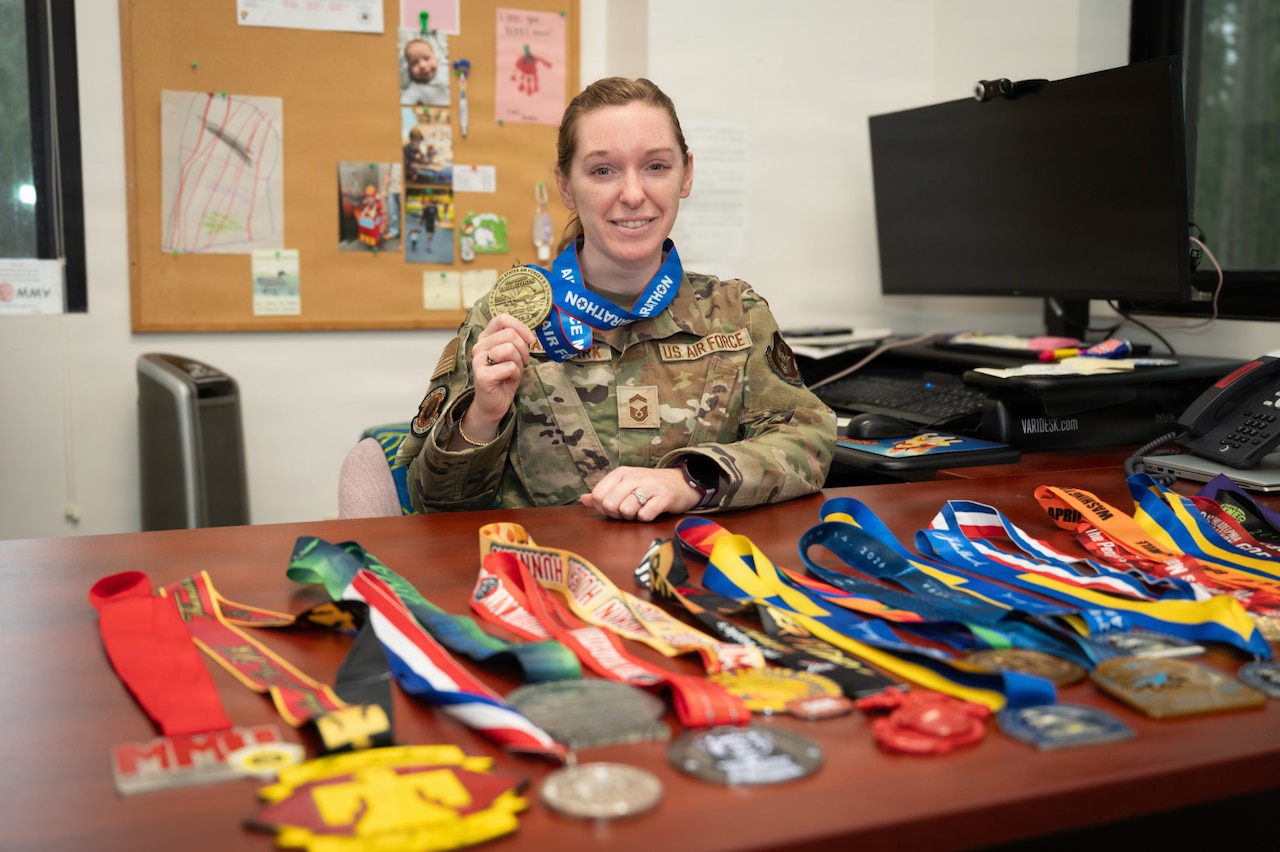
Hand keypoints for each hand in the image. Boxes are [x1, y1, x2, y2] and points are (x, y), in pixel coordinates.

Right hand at [464, 314, 536, 438]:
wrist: (493, 404)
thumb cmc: (505, 378)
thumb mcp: (513, 355)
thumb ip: (516, 341)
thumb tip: (529, 336)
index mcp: (486, 338)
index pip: (502, 319)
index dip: (520, 327)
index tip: (530, 340)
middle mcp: (479, 346)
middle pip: (510, 334)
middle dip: (523, 349)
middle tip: (523, 362)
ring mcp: (478, 360)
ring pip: (510, 349)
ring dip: (519, 362)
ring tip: (514, 371)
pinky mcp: (482, 375)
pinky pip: (509, 366)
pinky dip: (516, 374)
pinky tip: (509, 380)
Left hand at [580, 465, 698, 521]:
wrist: (681, 482)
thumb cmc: (649, 486)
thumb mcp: (625, 484)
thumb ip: (604, 492)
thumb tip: (583, 499)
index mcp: (621, 473)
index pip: (598, 495)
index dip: (603, 507)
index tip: (614, 507)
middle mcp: (634, 477)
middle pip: (610, 504)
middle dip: (616, 514)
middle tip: (628, 511)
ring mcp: (650, 486)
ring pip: (626, 510)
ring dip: (632, 516)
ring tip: (640, 510)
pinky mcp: (664, 498)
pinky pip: (645, 515)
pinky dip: (645, 518)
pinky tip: (650, 512)